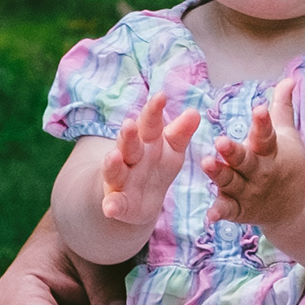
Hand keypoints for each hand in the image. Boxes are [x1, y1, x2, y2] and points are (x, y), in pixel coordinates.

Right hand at [98, 89, 202, 231]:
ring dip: (113, 163)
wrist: (139, 198)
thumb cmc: (156, 164)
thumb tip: (194, 112)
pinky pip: (114, 203)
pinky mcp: (118, 202)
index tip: (162, 96)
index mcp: (146, 140)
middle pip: (128, 144)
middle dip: (128, 135)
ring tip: (113, 157)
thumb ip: (181, 132)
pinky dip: (111, 205)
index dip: (155, 110)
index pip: (150, 123)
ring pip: (115, 169)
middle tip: (129, 124)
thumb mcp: (172, 148)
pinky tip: (110, 208)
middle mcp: (130, 156)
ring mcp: (121, 179)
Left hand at [202, 77, 304, 232]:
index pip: (266, 134)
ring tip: (206, 163)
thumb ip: (282, 108)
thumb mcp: (288, 135)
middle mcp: (261, 172)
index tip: (258, 109)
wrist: (298, 207)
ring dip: (220, 175)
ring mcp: (251, 192)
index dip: (263, 122)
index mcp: (272, 151)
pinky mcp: (242, 210)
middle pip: (246, 160)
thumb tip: (289, 78)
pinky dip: (220, 212)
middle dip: (234, 152)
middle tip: (221, 141)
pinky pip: (229, 210)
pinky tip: (210, 214)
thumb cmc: (288, 163)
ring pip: (232, 182)